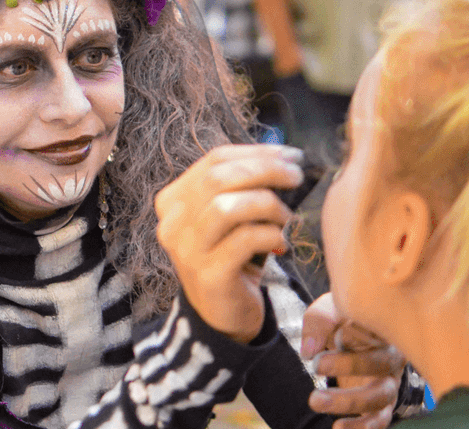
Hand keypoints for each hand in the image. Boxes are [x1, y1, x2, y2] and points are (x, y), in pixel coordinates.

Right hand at [155, 144, 303, 342]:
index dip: (256, 152)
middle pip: (219, 178)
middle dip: (265, 170)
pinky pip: (244, 240)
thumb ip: (243, 186)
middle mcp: (172, 223)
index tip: (291, 155)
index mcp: (174, 201)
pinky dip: (270, 234)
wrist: (223, 317)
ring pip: (227, 207)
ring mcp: (187, 251)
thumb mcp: (230, 217)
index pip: (214, 160)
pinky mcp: (208, 275)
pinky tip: (280, 242)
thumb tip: (283, 155)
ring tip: (287, 217)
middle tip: (296, 177)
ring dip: (267, 205)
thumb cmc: (233, 257)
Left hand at [301, 294, 404, 428]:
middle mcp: (394, 357)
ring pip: (380, 396)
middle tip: (316, 365)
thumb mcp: (329, 310)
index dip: (359, 334)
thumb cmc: (343, 320)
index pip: (380, 330)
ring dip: (348, 401)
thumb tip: (309, 351)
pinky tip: (337, 428)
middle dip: (349, 366)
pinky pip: (380, 420)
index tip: (336, 332)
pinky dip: (362, 427)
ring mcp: (390, 383)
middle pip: (382, 363)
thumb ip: (319, 323)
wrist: (353, 335)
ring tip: (315, 400)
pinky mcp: (382, 405)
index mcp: (385, 328)